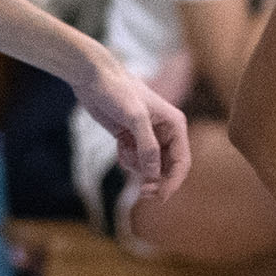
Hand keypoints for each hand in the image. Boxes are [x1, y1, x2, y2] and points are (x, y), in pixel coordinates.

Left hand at [74, 52, 190, 201]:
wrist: (93, 78)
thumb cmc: (117, 90)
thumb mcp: (135, 117)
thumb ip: (147, 146)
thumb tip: (154, 174)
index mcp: (175, 125)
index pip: (182, 162)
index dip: (173, 182)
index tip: (160, 197)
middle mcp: (166, 132)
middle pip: (168, 168)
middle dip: (155, 180)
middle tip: (141, 192)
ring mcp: (149, 137)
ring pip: (150, 167)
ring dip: (137, 167)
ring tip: (124, 152)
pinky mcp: (132, 138)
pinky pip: (135, 161)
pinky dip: (127, 159)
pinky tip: (119, 145)